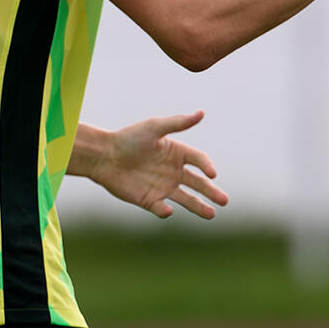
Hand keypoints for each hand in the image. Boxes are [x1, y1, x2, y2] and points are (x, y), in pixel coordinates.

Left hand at [80, 111, 228, 218]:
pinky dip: (166, 210)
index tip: (212, 174)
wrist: (103, 156)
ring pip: (186, 199)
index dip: (207, 166)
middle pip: (198, 184)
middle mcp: (173, 171)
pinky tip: (169, 210)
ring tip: (212, 215)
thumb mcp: (154, 127)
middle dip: (211, 192)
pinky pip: (161, 208)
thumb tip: (202, 113)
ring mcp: (162, 187)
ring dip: (199, 207)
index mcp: (177, 153)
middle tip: (225, 201)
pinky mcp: (149, 200)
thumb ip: (178, 123)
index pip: (199, 161)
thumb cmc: (128, 138)